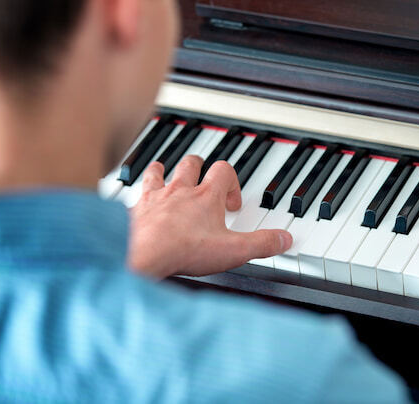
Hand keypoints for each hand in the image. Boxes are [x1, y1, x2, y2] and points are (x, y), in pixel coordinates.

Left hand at [127, 156, 292, 278]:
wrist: (141, 253)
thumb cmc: (183, 249)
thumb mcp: (234, 251)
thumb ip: (262, 244)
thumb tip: (283, 239)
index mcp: (206, 197)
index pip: (223, 171)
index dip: (231, 181)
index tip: (232, 202)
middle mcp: (179, 191)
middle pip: (191, 164)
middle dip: (199, 166)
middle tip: (202, 175)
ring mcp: (155, 198)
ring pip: (159, 172)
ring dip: (163, 171)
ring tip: (164, 173)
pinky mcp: (135, 210)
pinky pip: (135, 194)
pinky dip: (139, 194)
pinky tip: (137, 201)